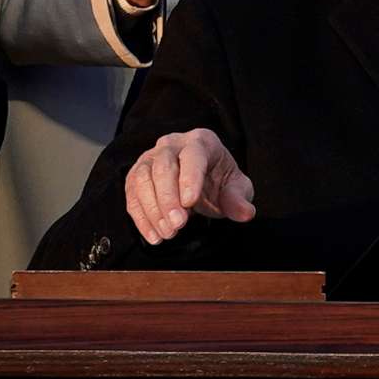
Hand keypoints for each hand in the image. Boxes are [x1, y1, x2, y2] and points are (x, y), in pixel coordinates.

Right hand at [124, 128, 256, 243]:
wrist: (200, 180)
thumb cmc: (218, 181)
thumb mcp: (235, 188)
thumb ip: (239, 199)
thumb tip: (246, 213)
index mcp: (200, 142)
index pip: (192, 156)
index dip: (190, 178)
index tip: (190, 202)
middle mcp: (171, 144)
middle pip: (163, 167)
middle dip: (168, 198)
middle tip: (178, 225)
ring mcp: (150, 158)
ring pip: (142, 179)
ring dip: (153, 210)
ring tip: (168, 233)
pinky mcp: (136, 176)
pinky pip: (132, 195)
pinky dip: (141, 218)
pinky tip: (154, 236)